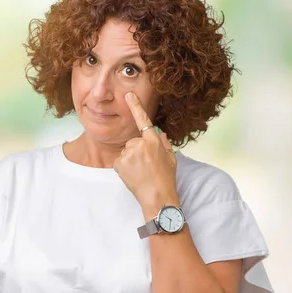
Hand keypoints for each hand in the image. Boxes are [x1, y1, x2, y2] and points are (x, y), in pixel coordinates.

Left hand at [113, 92, 178, 209]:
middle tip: (146, 166)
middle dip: (137, 151)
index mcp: (153, 141)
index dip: (135, 106)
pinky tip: (134, 176)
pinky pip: (120, 162)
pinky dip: (124, 168)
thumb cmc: (166, 179)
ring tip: (140, 172)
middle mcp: (140, 144)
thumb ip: (164, 144)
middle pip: (133, 142)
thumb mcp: (170, 158)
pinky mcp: (120, 163)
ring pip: (126, 152)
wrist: (158, 197)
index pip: (143, 120)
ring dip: (131, 161)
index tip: (129, 95)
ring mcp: (129, 153)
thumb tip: (159, 134)